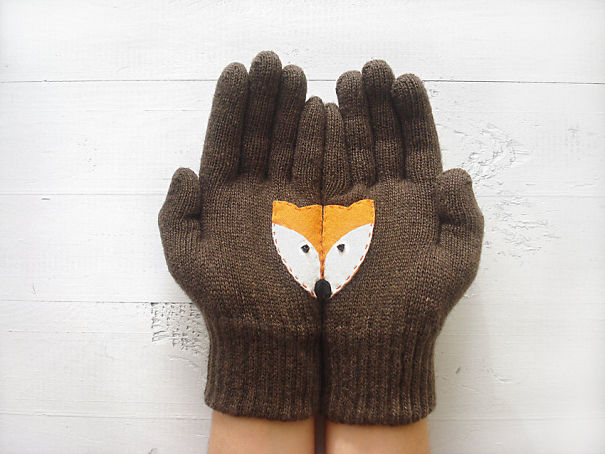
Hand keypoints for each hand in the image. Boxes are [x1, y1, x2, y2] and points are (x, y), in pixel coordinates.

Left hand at [158, 51, 324, 420]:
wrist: (272, 337)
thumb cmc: (226, 300)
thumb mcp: (188, 258)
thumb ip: (178, 212)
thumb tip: (184, 169)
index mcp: (222, 198)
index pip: (225, 140)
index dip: (231, 105)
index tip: (238, 70)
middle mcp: (256, 193)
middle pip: (260, 135)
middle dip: (264, 97)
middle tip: (272, 61)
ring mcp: (289, 200)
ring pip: (291, 146)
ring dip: (293, 111)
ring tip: (296, 76)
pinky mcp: (319, 213)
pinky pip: (321, 171)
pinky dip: (322, 143)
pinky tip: (323, 111)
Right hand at [321, 60, 483, 424]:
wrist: (366, 345)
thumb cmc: (415, 308)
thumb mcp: (455, 264)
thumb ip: (462, 216)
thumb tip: (457, 172)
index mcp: (420, 202)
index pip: (417, 146)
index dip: (412, 112)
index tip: (402, 80)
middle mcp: (385, 197)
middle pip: (380, 139)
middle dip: (376, 104)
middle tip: (368, 70)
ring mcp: (352, 205)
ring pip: (349, 150)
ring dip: (346, 116)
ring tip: (342, 82)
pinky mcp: (321, 217)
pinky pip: (320, 174)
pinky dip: (319, 146)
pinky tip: (317, 115)